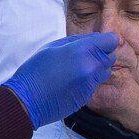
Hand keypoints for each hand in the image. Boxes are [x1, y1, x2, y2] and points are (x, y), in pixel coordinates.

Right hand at [0, 32, 120, 128]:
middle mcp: (91, 66)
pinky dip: (88, 81)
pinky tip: (71, 82)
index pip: (111, 41)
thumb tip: (94, 39)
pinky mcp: (88, 96)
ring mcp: (91, 82)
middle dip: (100, 55)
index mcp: (82, 49)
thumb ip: (77, 41)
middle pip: (110, 57)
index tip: (97, 43)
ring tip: (77, 70)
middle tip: (82, 57)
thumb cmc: (36, 69)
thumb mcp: (53, 46)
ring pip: (105, 72)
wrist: (27, 98)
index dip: (105, 41)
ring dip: (96, 69)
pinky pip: (95, 84)